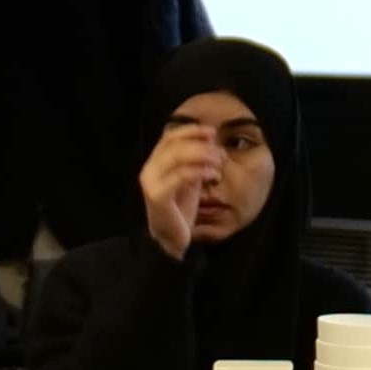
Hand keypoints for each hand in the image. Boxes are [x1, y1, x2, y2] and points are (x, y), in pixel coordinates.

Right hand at [135, 127, 223, 259]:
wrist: (171, 238)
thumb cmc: (181, 208)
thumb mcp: (191, 178)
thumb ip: (197, 160)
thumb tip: (211, 138)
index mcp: (155, 162)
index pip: (170, 137)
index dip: (191, 130)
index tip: (212, 132)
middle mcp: (149, 169)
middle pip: (175, 145)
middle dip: (201, 145)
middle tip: (221, 153)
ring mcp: (150, 182)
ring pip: (177, 157)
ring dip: (203, 156)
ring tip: (219, 164)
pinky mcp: (157, 196)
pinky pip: (180, 176)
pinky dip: (200, 171)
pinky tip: (213, 175)